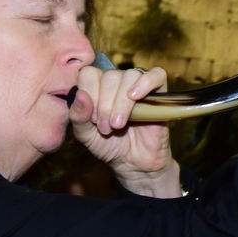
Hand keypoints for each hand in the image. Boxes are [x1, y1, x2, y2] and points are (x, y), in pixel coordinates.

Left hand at [70, 66, 178, 196]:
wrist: (134, 163)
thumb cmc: (109, 145)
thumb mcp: (86, 135)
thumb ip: (78, 116)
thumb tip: (80, 95)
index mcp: (97, 86)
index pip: (89, 73)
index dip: (89, 93)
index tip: (92, 118)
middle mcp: (118, 82)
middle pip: (110, 76)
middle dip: (105, 104)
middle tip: (106, 127)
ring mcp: (139, 85)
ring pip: (130, 76)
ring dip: (122, 102)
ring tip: (119, 124)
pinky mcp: (159, 92)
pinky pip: (156, 75)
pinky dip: (145, 83)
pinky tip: (136, 97)